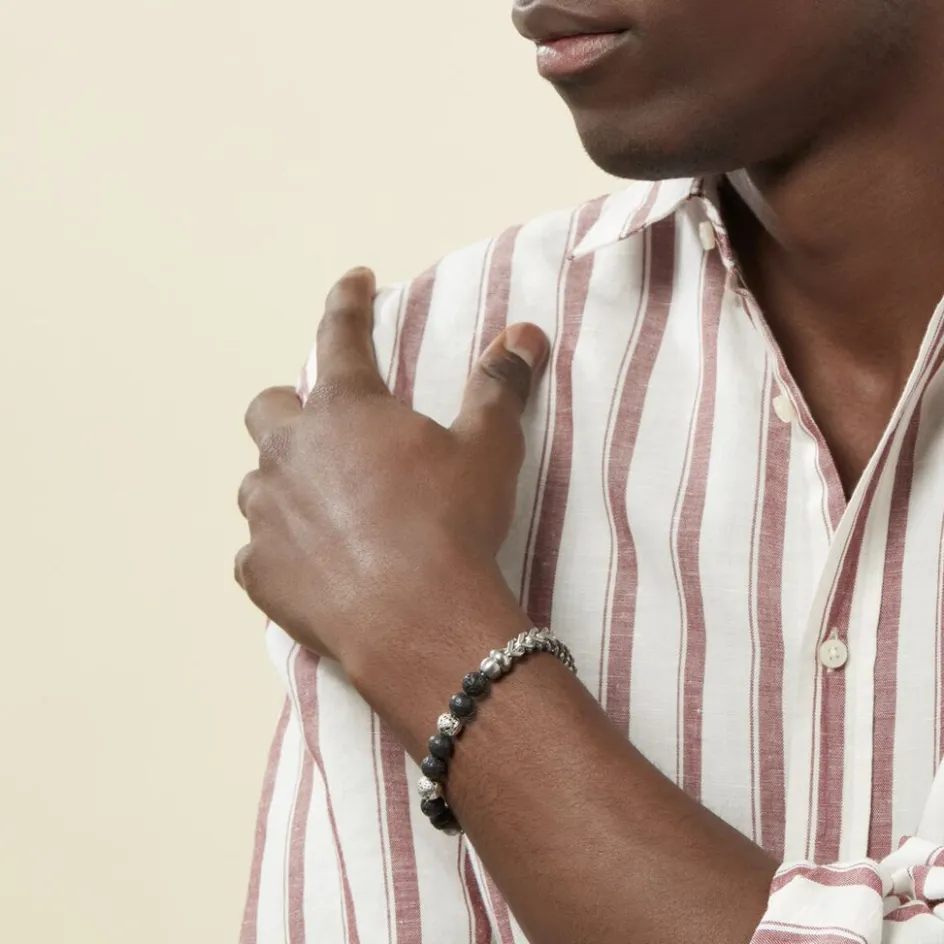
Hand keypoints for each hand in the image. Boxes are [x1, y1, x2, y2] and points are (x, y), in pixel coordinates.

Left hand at [234, 267, 549, 682]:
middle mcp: (291, 451)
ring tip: (320, 504)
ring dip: (283, 483)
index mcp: (346, 410)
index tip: (355, 281)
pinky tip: (308, 565)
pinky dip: (278, 552)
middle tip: (323, 428)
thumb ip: (499, 387)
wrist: (419, 617)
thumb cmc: (451, 523)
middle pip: (268, 409)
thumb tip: (524, 335)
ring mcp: (267, 513)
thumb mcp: (487, 449)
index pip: (341, 335)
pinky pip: (256, 553)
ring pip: (257, 482)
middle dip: (291, 409)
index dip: (350, 302)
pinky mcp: (260, 571)